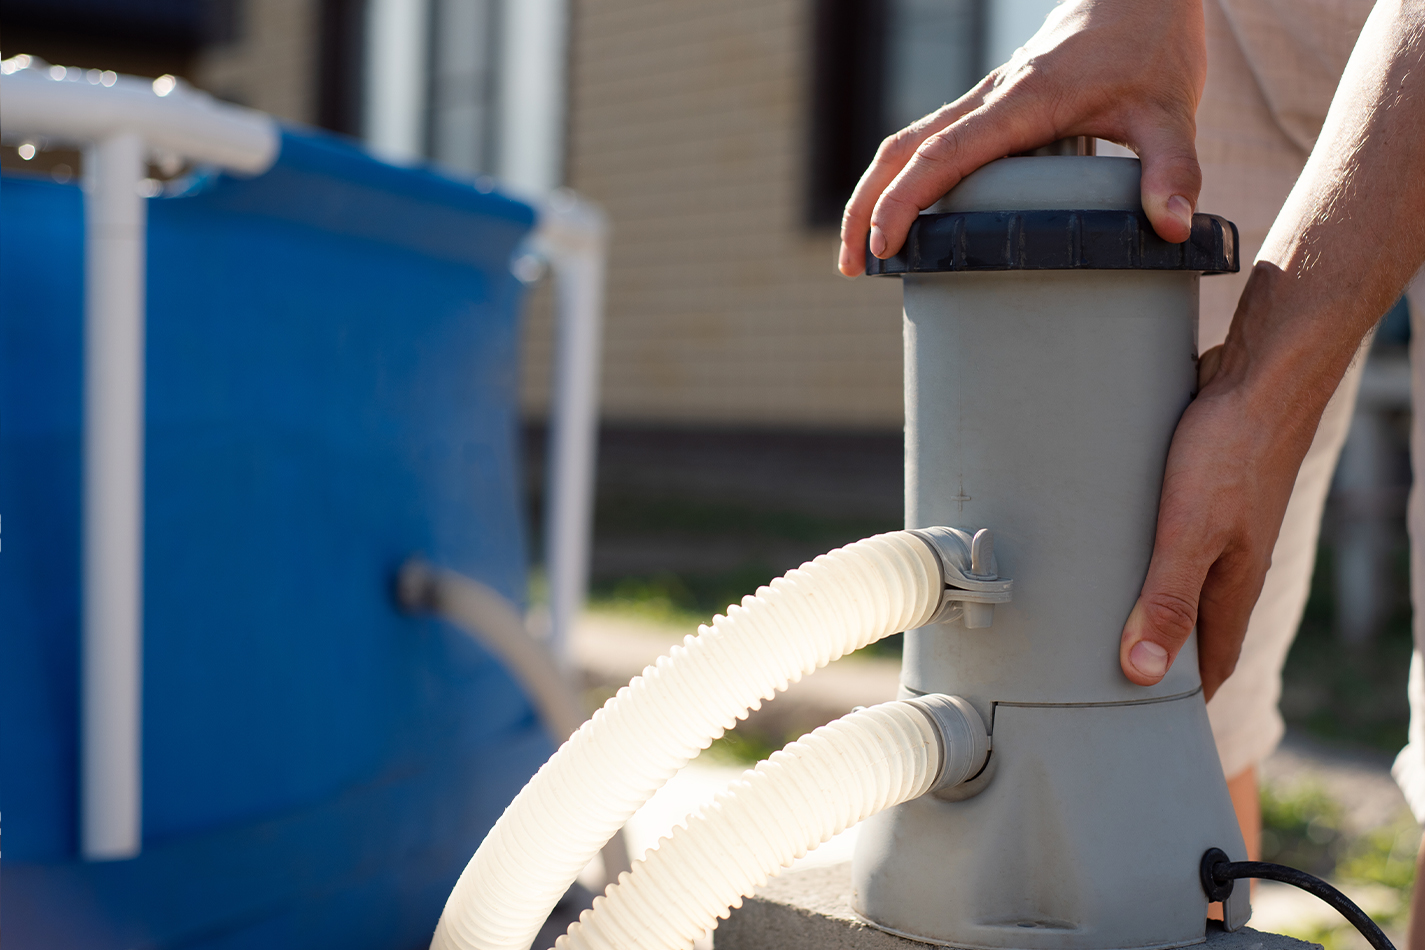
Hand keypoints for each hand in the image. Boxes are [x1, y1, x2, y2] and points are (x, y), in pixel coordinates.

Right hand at [837, 0, 1205, 275]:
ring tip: (861, 254)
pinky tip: (905, 219)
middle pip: (903, 148)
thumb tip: (1171, 229)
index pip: (945, 153)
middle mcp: (991, 97)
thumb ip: (1172, 170)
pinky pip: (928, 142)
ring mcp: (983, 100)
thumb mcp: (1173, 111)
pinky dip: (901, 180)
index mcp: (1024, 100)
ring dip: (872, 194)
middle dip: (866, 206)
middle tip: (852, 267)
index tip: (886, 246)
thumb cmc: (1152, 50)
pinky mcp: (987, 107)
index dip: (907, 200)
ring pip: (905, 143)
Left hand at [1116, 273, 1340, 700]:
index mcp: (1232, 587)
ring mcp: (1216, 527)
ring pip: (1175, 580)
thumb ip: (1167, 600)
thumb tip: (1142, 673)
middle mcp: (1228, 563)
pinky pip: (1165, 539)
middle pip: (1188, 627)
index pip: (1207, 666)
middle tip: (1099, 680)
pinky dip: (1137, 554)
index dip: (1179, 702)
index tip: (1143, 731)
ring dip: (1142, 603)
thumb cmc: (1230, 450)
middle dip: (1153, 656)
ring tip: (1089, 622)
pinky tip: (1103, 549)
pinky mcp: (1197, 493)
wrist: (1261, 376)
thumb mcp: (1191, 532)